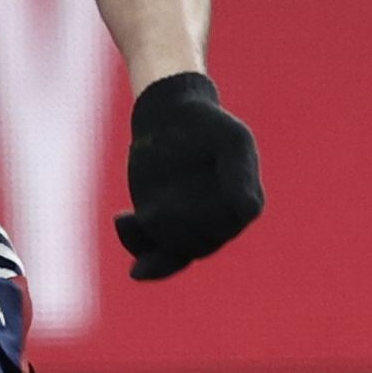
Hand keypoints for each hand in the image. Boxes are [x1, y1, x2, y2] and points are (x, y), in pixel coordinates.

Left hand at [115, 71, 262, 279]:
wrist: (172, 122)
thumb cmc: (208, 127)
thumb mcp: (231, 141)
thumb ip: (241, 174)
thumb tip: (249, 211)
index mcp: (245, 205)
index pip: (226, 225)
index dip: (208, 216)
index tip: (191, 189)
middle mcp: (220, 223)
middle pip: (199, 244)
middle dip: (178, 227)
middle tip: (163, 199)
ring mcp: (188, 228)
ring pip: (173, 251)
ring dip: (156, 234)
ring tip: (143, 213)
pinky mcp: (159, 226)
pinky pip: (148, 250)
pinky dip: (134, 242)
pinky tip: (122, 219)